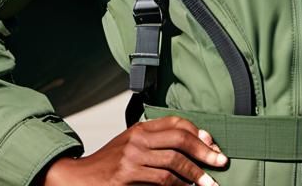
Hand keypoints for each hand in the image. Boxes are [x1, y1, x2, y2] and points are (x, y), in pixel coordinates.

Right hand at [40, 116, 228, 185]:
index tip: (213, 144)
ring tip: (210, 184)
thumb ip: (154, 141)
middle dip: (204, 152)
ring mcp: (132, 158)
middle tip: (221, 162)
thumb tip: (191, 145)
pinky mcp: (128, 177)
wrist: (80, 178)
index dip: (198, 132)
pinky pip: (162, 181)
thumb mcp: (130, 145)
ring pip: (174, 162)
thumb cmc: (110, 164)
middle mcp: (137, 139)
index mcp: (140, 128)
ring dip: (196, 174)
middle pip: (179, 140)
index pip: (175, 122)